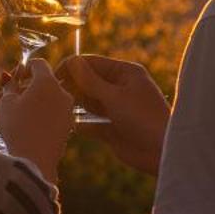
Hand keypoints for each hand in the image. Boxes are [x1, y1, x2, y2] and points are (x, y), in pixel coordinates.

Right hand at [0, 57, 72, 183]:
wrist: (34, 161)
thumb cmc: (17, 127)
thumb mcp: (6, 102)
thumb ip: (8, 86)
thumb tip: (9, 77)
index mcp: (48, 82)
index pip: (38, 64)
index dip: (21, 69)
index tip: (8, 80)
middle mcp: (63, 94)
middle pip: (39, 85)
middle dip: (15, 92)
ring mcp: (67, 111)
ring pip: (41, 102)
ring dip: (21, 106)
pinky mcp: (66, 128)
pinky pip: (48, 116)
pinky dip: (33, 117)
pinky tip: (14, 127)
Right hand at [59, 55, 168, 175]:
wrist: (162, 152)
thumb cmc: (143, 118)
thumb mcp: (114, 96)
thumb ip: (90, 80)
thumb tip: (71, 62)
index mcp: (125, 73)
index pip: (92, 63)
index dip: (72, 68)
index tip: (52, 77)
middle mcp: (120, 88)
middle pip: (88, 82)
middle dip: (72, 87)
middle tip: (55, 95)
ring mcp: (116, 108)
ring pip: (88, 102)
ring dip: (75, 105)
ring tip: (59, 109)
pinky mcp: (112, 128)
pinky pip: (90, 123)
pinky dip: (80, 124)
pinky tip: (68, 125)